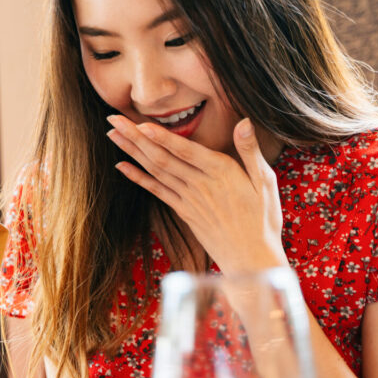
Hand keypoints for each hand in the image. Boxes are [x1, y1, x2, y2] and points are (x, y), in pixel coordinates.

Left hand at [107, 115, 286, 274]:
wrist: (250, 258)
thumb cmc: (262, 219)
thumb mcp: (265, 182)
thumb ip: (250, 151)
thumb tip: (244, 122)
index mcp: (221, 172)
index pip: (185, 151)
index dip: (161, 137)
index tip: (139, 123)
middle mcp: (200, 185)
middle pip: (162, 157)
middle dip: (136, 137)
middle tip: (113, 119)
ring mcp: (188, 199)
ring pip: (155, 171)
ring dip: (132, 152)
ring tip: (112, 135)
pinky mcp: (183, 212)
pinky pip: (157, 191)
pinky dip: (138, 178)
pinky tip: (121, 166)